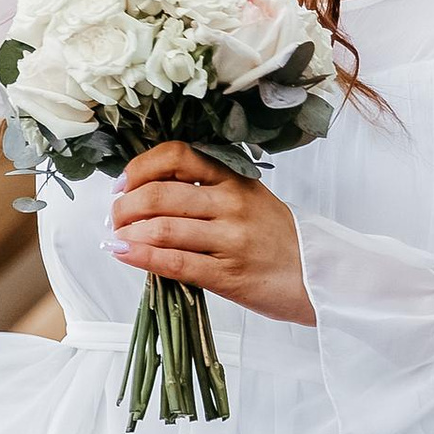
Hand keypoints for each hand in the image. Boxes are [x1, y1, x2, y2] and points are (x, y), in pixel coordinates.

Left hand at [109, 143, 314, 324]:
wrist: (318, 278)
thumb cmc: (277, 239)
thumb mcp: (249, 199)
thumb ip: (207, 190)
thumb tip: (146, 193)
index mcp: (235, 178)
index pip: (178, 155)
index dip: (140, 168)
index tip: (122, 184)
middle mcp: (232, 203)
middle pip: (161, 194)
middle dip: (125, 207)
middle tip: (115, 218)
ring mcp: (231, 239)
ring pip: (163, 228)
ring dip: (128, 233)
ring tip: (117, 237)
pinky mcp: (228, 275)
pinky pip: (175, 263)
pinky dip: (141, 256)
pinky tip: (124, 253)